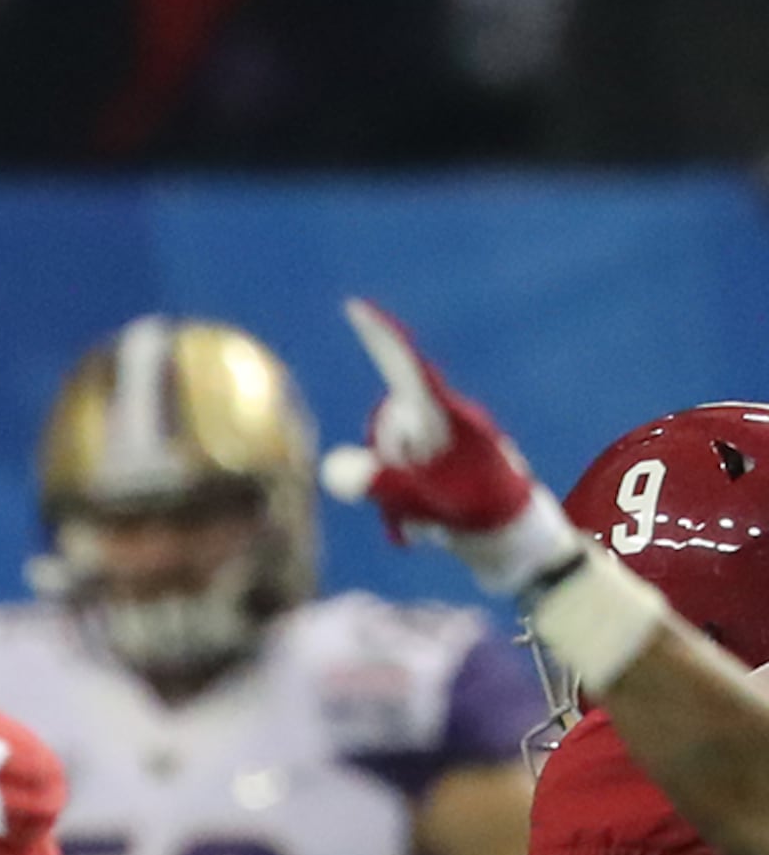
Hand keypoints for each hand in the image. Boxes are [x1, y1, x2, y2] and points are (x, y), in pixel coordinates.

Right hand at [320, 299, 580, 595]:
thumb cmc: (489, 519)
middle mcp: (442, 425)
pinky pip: (391, 477)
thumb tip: (335, 469)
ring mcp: (437, 448)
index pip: (410, 368)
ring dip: (393, 489)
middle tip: (418, 499)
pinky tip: (424, 529)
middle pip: (383, 424)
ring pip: (383, 454)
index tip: (356, 306)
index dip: (382, 337)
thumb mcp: (435, 506)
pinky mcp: (433, 470)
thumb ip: (383, 485)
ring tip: (425, 522)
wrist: (520, 549)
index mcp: (451, 419)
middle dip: (385, 458)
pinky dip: (398, 503)